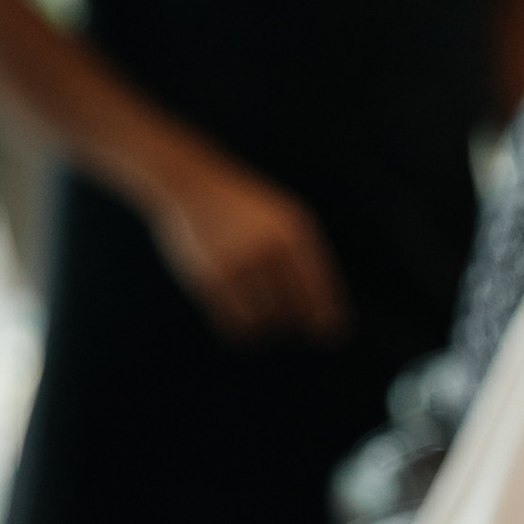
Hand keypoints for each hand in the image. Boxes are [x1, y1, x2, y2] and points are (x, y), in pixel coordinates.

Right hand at [149, 149, 349, 343]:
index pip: (319, 289)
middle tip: (290, 321)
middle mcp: (268, 249)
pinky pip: (233, 325)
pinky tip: (246, 323)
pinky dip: (244, 333)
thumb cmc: (248, 209)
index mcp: (293, 234)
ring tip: (266, 316)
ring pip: (264, 321)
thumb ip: (308, 260)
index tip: (330, 337)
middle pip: (293, 311)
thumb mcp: (286, 220)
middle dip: (294, 322)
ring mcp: (236, 265)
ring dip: (268, 327)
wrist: (193, 186)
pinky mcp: (208, 280)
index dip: (328, 319)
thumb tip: (325, 320)